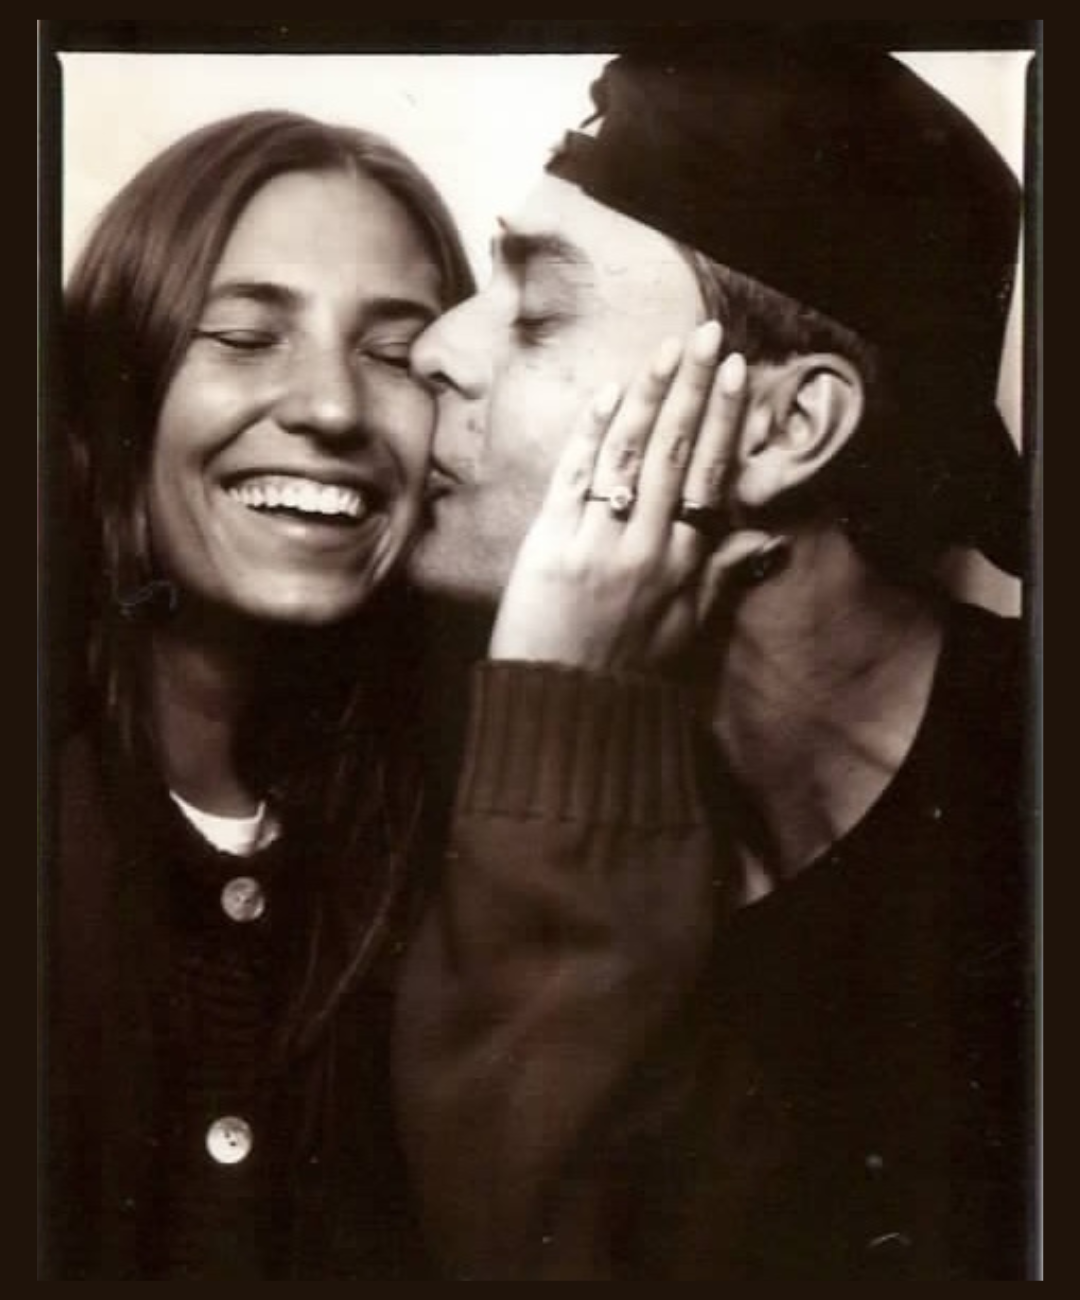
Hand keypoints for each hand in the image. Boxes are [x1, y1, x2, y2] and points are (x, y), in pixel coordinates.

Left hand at [489, 321, 772, 672]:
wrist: (564, 713)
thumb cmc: (629, 678)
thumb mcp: (690, 635)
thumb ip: (722, 579)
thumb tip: (766, 542)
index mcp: (685, 566)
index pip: (711, 477)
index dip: (724, 420)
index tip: (736, 372)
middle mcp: (649, 547)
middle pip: (675, 453)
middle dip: (692, 388)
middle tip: (706, 335)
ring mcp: (599, 543)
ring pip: (629, 455)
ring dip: (647, 395)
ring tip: (664, 349)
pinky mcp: (551, 546)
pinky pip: (576, 477)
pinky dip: (592, 433)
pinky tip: (608, 393)